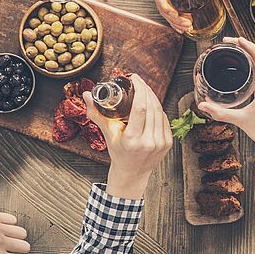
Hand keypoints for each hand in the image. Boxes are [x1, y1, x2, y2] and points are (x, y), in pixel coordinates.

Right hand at [83, 74, 172, 198]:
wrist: (132, 173)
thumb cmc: (118, 152)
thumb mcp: (107, 134)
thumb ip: (96, 113)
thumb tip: (86, 95)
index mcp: (132, 140)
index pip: (140, 109)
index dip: (140, 90)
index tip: (134, 80)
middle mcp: (148, 142)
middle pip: (151, 107)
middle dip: (146, 90)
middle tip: (138, 81)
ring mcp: (160, 143)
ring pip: (160, 111)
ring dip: (153, 97)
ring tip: (144, 89)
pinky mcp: (167, 143)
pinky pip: (164, 119)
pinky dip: (158, 109)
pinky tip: (151, 103)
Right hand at [150, 0, 226, 32]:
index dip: (165, 6)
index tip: (175, 13)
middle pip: (160, 4)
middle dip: (172, 17)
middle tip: (187, 25)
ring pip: (163, 6)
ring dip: (173, 19)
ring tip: (186, 28)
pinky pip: (167, 3)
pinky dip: (173, 13)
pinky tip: (182, 21)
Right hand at [196, 37, 254, 164]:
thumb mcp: (239, 121)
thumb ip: (220, 113)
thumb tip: (201, 105)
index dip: (251, 49)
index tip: (238, 41)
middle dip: (248, 46)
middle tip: (230, 41)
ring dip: (251, 52)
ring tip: (235, 46)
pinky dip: (254, 61)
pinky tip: (243, 62)